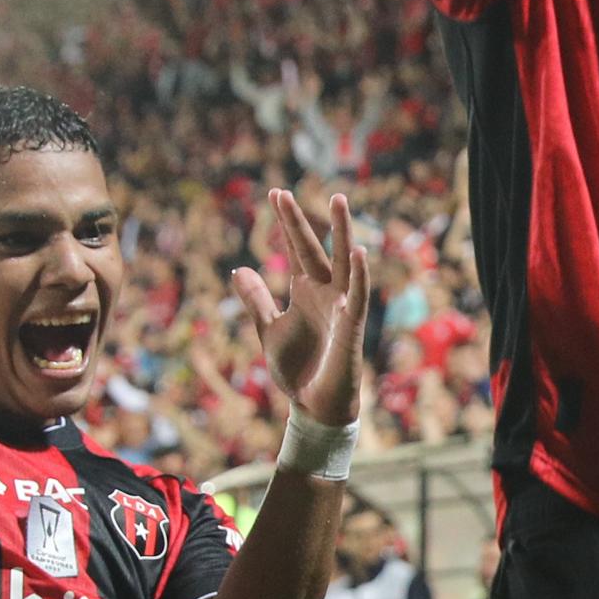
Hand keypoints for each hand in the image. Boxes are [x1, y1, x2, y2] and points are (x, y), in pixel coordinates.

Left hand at [235, 188, 366, 430]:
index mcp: (304, 291)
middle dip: (298, 222)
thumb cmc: (297, 368)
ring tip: (338, 200)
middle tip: (284, 192)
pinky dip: (359, 275)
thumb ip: (256, 299)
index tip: (275, 194)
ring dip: (341, 231)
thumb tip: (238, 268)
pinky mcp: (352, 326)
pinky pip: (358, 296)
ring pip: (343, 262)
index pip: (295, 249)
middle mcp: (325, 292)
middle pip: (312, 248)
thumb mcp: (268, 329)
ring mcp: (341, 306)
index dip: (286, 223)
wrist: (314, 406)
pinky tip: (357, 251)